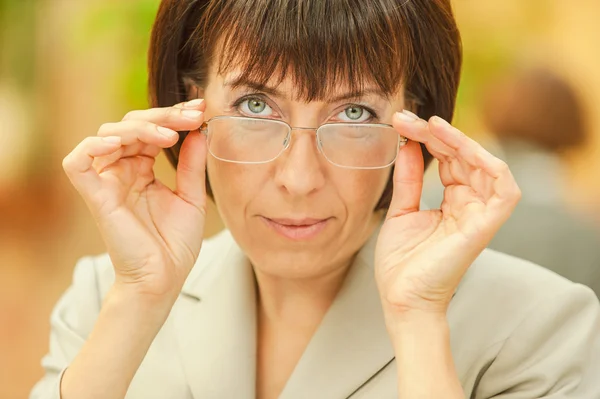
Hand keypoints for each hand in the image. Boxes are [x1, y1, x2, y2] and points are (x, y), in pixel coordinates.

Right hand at [62, 99, 207, 300]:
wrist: (164, 278)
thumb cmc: (175, 243)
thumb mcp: (191, 197)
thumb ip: (191, 165)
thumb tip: (199, 131)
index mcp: (142, 169)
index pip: (151, 130)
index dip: (174, 116)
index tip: (201, 110)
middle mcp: (122, 170)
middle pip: (131, 125)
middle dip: (163, 116)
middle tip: (192, 116)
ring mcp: (107, 181)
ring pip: (109, 134)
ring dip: (140, 128)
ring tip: (170, 135)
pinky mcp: (95, 196)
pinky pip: (78, 162)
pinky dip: (93, 146)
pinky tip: (122, 143)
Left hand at [374, 111, 520, 316]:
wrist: (401, 298)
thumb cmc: (402, 263)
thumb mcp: (401, 211)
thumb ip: (408, 179)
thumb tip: (408, 145)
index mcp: (452, 202)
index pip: (449, 159)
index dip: (428, 138)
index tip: (401, 122)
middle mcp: (470, 205)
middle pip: (465, 157)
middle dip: (438, 133)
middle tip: (408, 119)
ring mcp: (479, 215)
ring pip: (487, 166)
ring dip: (461, 142)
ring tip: (431, 127)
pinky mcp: (485, 226)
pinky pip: (505, 190)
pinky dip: (491, 165)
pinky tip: (463, 148)